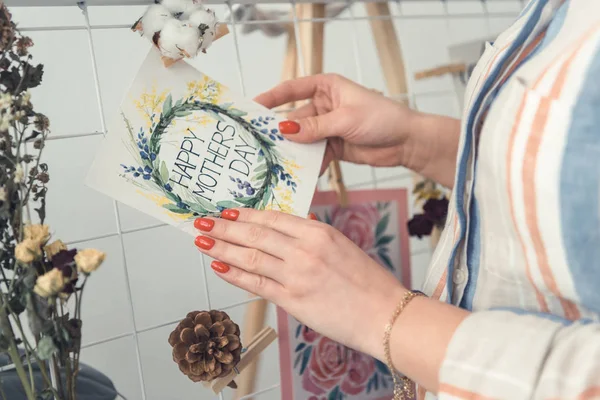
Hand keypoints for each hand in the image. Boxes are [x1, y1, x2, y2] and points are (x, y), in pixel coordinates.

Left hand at [193, 209, 405, 358]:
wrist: (385, 315)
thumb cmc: (368, 283)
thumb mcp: (342, 246)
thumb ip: (314, 234)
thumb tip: (292, 223)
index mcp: (318, 232)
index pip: (272, 218)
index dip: (244, 215)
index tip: (226, 212)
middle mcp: (304, 250)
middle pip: (254, 235)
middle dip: (224, 228)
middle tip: (201, 222)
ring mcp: (297, 275)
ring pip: (250, 257)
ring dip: (221, 249)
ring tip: (201, 241)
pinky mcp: (293, 300)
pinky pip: (256, 284)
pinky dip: (234, 275)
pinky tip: (218, 268)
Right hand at [254, 74, 419, 174]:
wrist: (406, 142)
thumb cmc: (382, 118)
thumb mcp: (345, 120)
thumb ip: (315, 126)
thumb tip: (285, 129)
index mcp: (327, 87)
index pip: (292, 89)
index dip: (271, 97)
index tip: (252, 107)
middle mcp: (324, 105)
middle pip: (294, 117)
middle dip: (280, 131)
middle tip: (259, 142)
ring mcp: (328, 127)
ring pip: (303, 139)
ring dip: (294, 151)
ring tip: (277, 162)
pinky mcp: (333, 146)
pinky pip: (314, 154)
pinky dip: (309, 164)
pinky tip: (301, 174)